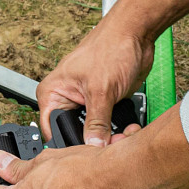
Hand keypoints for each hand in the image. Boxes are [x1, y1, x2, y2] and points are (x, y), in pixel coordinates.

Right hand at [38, 22, 153, 145]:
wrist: (136, 35)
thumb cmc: (111, 48)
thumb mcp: (101, 90)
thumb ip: (96, 123)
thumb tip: (93, 147)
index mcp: (53, 93)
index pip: (52, 131)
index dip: (68, 145)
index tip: (85, 154)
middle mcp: (66, 99)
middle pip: (73, 134)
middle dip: (92, 142)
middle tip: (108, 145)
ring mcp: (86, 102)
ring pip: (92, 132)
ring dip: (107, 137)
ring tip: (120, 136)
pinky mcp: (104, 104)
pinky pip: (107, 126)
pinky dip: (117, 130)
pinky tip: (125, 130)